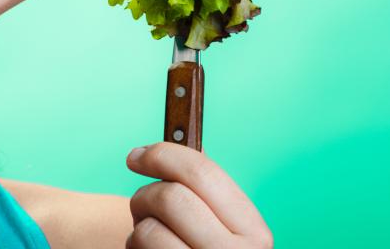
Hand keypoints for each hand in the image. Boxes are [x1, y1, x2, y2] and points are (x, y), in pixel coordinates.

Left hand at [125, 142, 272, 248]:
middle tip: (141, 206)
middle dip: (145, 195)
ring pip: (148, 229)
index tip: (136, 155)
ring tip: (149, 239)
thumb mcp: (223, 230)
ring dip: (138, 229)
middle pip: (170, 197)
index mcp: (254, 231)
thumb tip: (158, 151)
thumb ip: (206, 195)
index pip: (203, 172)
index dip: (163, 154)